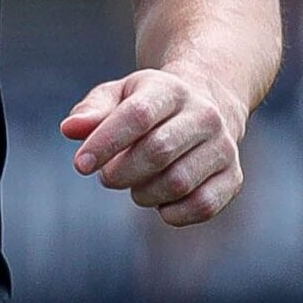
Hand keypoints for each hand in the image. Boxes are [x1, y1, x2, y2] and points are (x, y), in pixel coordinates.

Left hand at [61, 67, 246, 225]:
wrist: (207, 105)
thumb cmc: (149, 104)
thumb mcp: (118, 95)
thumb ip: (92, 111)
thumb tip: (69, 129)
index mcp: (170, 90)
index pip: (137, 116)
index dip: (105, 143)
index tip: (80, 164)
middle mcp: (204, 116)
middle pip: (158, 152)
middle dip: (121, 173)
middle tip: (107, 178)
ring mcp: (224, 147)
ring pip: (178, 183)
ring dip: (144, 193)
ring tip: (134, 186)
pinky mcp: (233, 176)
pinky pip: (203, 206)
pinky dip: (172, 212)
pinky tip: (159, 202)